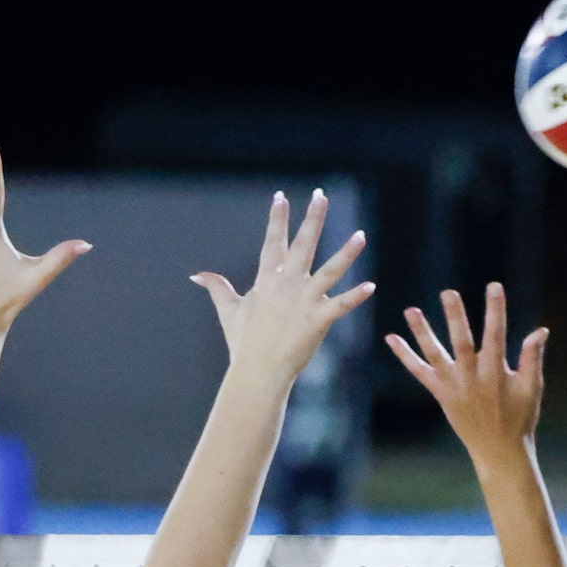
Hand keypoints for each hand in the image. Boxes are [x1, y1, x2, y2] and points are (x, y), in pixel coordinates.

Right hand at [192, 190, 371, 382]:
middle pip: (301, 245)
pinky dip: (355, 296)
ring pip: (329, 271)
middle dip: (312, 219)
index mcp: (266, 280)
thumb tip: (196, 275)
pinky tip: (370, 286)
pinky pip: (340, 305)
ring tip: (361, 235)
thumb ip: (217, 288)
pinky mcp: (318, 320)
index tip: (281, 197)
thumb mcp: (228, 310)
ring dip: (346, 253)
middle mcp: (286, 285)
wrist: (257, 370)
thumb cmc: (243, 342)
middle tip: (320, 195)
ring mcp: (303, 301)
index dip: (277, 219)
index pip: (272, 242)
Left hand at [387, 282, 546, 458]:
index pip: (496, 335)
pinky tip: (391, 338)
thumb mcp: (532, 388)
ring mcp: (454, 386)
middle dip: (456, 316)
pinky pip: (419, 373)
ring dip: (422, 332)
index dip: (495, 310)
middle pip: (461, 341)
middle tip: (448, 292)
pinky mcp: (441, 394)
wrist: (498, 450)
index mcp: (496, 373)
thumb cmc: (520, 417)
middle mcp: (472, 377)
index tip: (495, 286)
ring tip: (410, 310)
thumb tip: (541, 330)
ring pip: (435, 355)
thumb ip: (532, 358)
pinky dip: (405, 356)